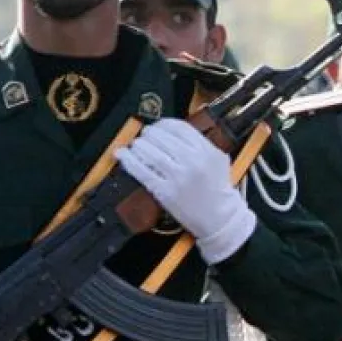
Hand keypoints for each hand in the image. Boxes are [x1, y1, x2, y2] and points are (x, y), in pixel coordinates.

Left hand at [115, 119, 256, 263]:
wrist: (219, 217)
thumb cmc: (217, 188)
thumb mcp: (218, 160)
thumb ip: (200, 144)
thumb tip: (170, 130)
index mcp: (208, 151)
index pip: (180, 128)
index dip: (163, 124)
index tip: (158, 126)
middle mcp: (194, 162)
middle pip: (162, 138)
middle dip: (148, 134)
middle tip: (145, 136)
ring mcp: (178, 177)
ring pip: (150, 153)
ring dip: (137, 146)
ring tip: (135, 146)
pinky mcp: (165, 192)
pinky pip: (141, 172)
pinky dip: (129, 161)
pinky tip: (122, 155)